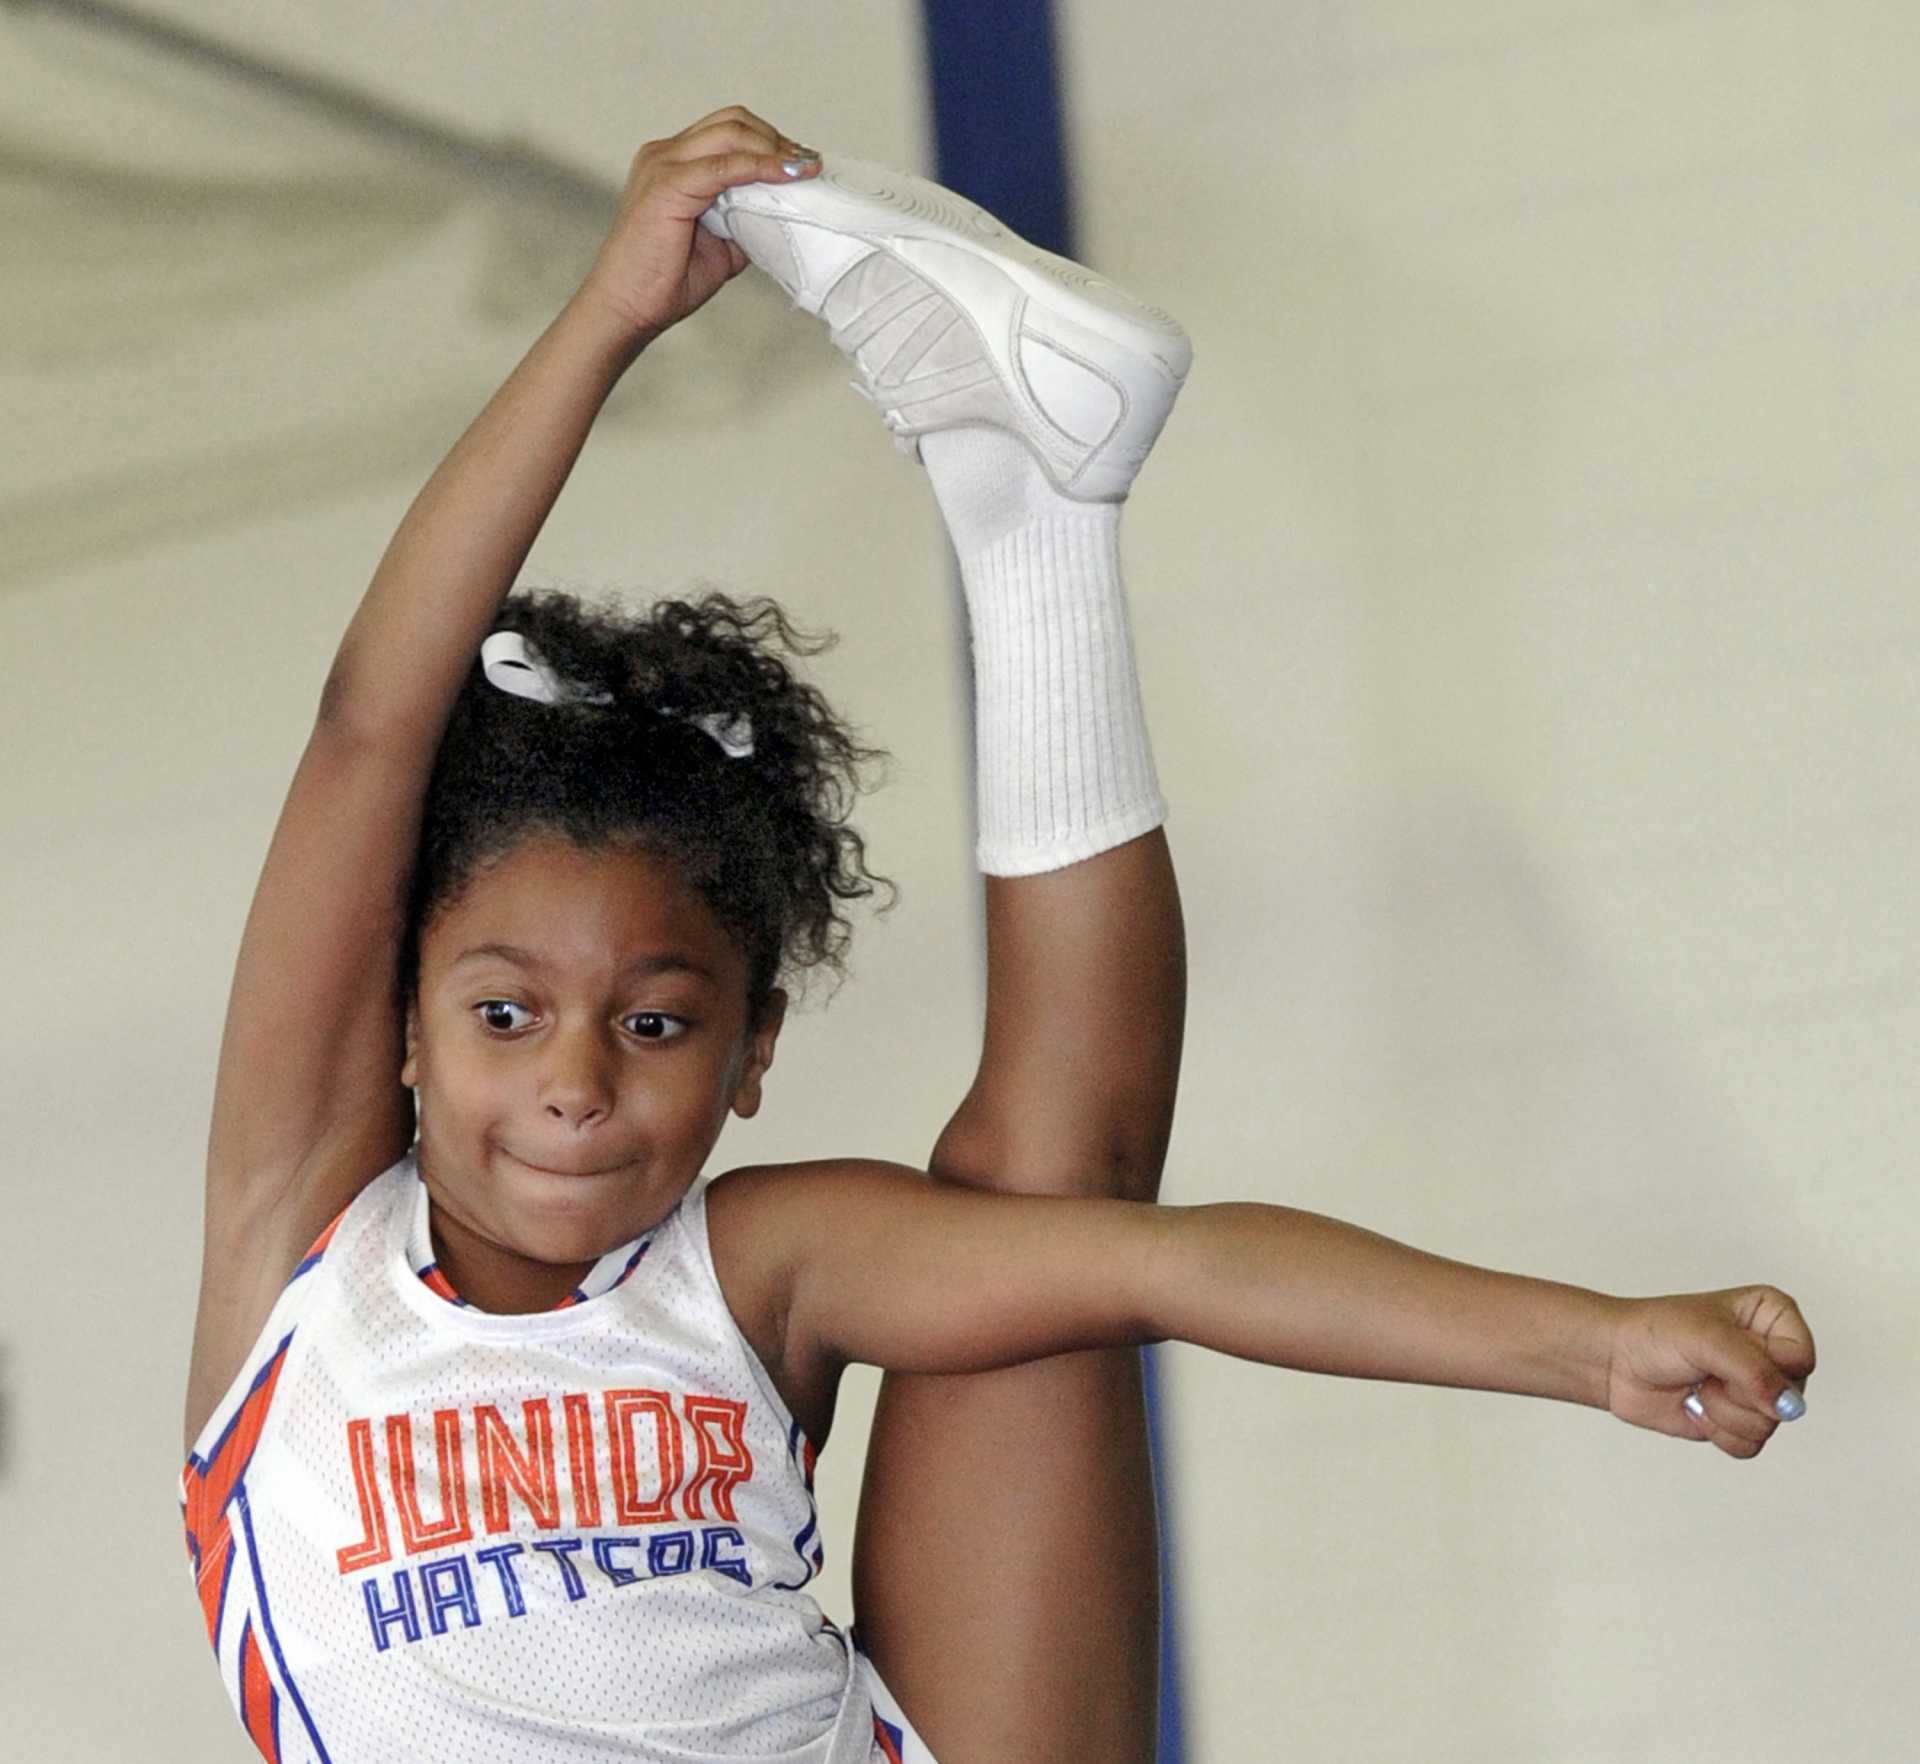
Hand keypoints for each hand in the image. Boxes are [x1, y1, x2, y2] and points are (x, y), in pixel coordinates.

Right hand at [575, 106, 818, 345]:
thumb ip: (744, 221)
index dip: (770, 142)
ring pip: (731, 134)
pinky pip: (725, 165)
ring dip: (775, 149)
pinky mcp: (667, 183)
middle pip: (733, 122)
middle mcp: (665, 154)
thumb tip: (782, 214)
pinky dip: (761, 166)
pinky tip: (788, 175)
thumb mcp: (719, 246)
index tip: (803, 164)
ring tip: (806, 169)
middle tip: (810, 165)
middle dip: (777, 141)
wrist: (626, 308)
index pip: (728, 131)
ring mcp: (663, 163)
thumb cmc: (662, 282)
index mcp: (673, 163)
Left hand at [1604, 1286, 1814, 1457]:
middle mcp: (1770, 1353)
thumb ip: (1754, 1370)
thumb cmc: (1654, 1333)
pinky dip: (1717, 1431)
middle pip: (1789, 1398)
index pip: (1801, 1357)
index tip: (1728, 1350)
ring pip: (1769, 1425)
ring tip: (1698, 1384)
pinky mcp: (1738, 1420)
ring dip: (1723, 1411)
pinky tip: (1695, 1405)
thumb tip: (1789, 1407)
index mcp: (1772, 1316)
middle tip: (1706, 1368)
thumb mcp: (1706, 1339)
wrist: (1616, 1361)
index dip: (1767, 1365)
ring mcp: (1756, 1390)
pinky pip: (1750, 1445)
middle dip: (1739, 1390)